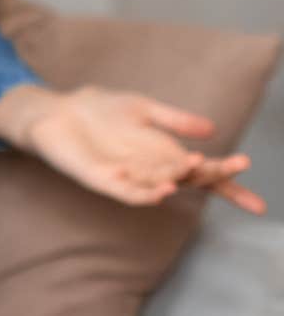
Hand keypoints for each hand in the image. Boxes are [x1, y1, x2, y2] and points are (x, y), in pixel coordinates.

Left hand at [0, 84, 266, 213]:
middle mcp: (151, 170)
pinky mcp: (101, 178)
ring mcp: (127, 176)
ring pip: (159, 187)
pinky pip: (124, 191)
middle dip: (211, 175)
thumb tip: (212, 129)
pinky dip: (141, 191)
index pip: (204, 175)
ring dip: (177, 181)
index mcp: (165, 155)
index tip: (259, 205)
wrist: (57, 111)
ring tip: (193, 168)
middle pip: (188, 179)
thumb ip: (175, 120)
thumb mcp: (144, 109)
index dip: (229, 185)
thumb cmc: (99, 111)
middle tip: (230, 163)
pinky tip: (157, 187)